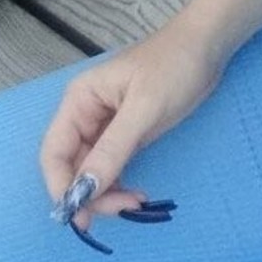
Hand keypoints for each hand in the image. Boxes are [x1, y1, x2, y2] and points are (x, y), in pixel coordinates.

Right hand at [39, 14, 226, 233]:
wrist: (207, 46)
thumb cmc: (174, 67)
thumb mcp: (144, 108)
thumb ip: (112, 149)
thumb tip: (82, 191)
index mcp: (79, 101)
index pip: (54, 152)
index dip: (61, 186)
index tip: (81, 215)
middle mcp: (85, 114)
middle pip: (72, 166)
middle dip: (90, 193)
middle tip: (122, 209)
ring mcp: (106, 125)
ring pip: (92, 171)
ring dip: (106, 193)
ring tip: (135, 202)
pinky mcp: (127, 133)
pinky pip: (112, 166)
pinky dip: (119, 184)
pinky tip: (136, 194)